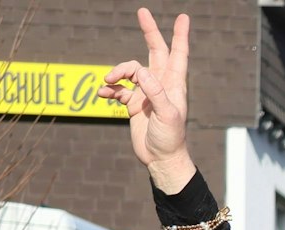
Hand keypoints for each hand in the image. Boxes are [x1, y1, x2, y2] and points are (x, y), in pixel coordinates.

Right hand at [98, 8, 195, 191]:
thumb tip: (141, 72)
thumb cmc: (170, 139)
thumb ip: (155, 93)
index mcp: (174, 85)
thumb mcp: (166, 115)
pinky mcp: (134, 104)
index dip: (180, 36)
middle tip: (142, 12)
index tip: (183, 17)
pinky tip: (102, 93)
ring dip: (117, 72)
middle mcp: (161, 85)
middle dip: (150, 32)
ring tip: (107, 81)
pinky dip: (109, 89)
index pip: (178, 55)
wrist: (160, 159)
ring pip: (130, 71)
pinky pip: (119, 89)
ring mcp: (147, 93)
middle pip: (155, 52)